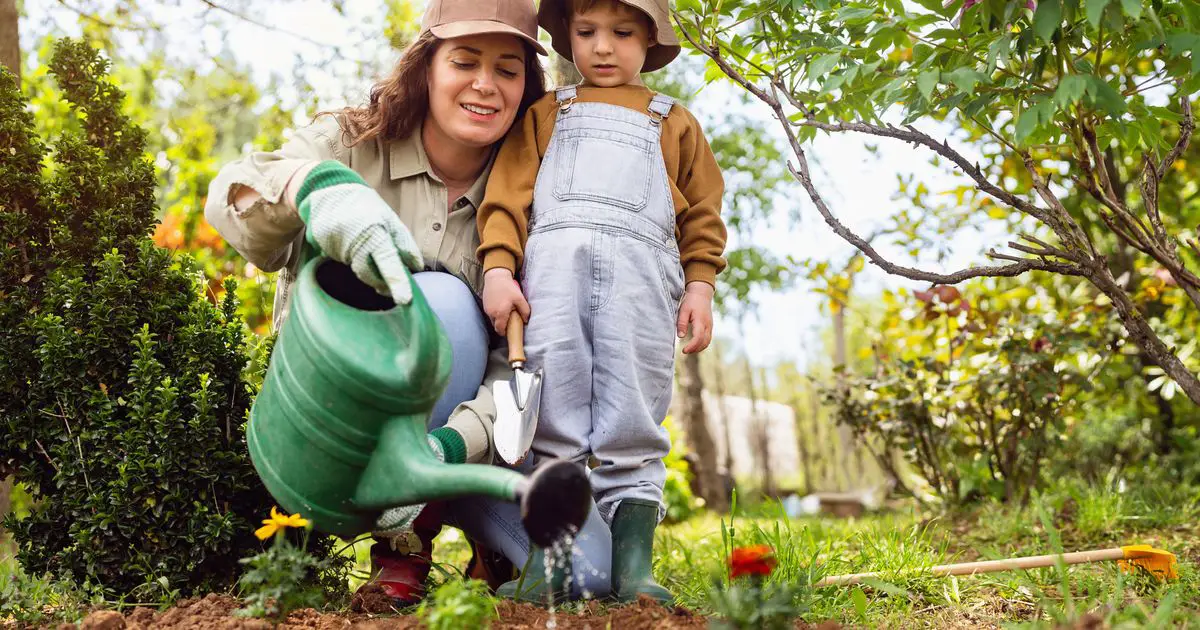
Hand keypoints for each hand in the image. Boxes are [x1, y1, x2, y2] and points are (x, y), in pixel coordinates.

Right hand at [300, 182, 423, 303]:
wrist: (329, 190)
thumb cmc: (366, 207)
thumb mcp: (390, 219)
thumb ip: (404, 243)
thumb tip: (417, 266)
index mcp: (376, 231)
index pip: (388, 260)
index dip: (397, 281)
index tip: (404, 299)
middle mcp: (354, 239)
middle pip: (368, 273)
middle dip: (379, 282)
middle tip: (385, 285)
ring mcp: (335, 243)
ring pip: (353, 268)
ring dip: (361, 264)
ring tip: (362, 244)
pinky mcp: (321, 246)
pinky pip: (337, 261)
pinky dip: (346, 256)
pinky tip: (347, 241)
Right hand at [482, 268, 529, 334]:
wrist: (496, 276)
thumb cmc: (508, 287)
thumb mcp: (520, 298)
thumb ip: (524, 311)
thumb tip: (526, 320)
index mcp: (500, 313)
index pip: (500, 329)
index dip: (505, 332)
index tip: (510, 331)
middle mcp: (491, 313)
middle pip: (496, 325)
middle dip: (502, 326)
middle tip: (510, 320)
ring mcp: (487, 309)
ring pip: (493, 319)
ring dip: (499, 319)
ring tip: (506, 311)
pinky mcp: (485, 304)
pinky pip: (490, 313)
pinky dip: (495, 312)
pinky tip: (501, 305)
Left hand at [677, 281, 713, 353]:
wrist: (701, 294)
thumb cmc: (691, 301)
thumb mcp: (683, 310)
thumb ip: (682, 323)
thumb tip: (680, 336)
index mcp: (701, 321)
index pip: (698, 338)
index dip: (692, 346)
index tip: (684, 351)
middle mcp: (708, 325)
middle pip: (704, 342)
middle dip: (695, 349)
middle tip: (684, 351)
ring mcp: (710, 326)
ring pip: (707, 342)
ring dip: (699, 348)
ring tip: (688, 350)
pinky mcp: (710, 326)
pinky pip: (708, 339)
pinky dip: (702, 344)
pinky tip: (694, 345)